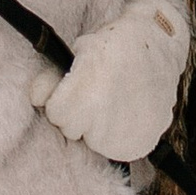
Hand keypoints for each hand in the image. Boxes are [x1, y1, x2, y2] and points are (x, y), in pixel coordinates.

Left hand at [41, 0, 191, 163]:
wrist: (161, 44)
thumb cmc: (116, 45)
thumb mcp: (80, 52)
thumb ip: (52, 79)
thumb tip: (34, 98)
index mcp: (87, 88)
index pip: (56, 114)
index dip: (62, 100)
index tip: (76, 88)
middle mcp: (104, 116)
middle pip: (73, 130)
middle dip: (79, 115)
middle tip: (99, 94)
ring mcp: (124, 134)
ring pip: (94, 143)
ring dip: (98, 128)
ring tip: (116, 103)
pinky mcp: (142, 144)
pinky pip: (118, 150)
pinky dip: (119, 137)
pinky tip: (128, 115)